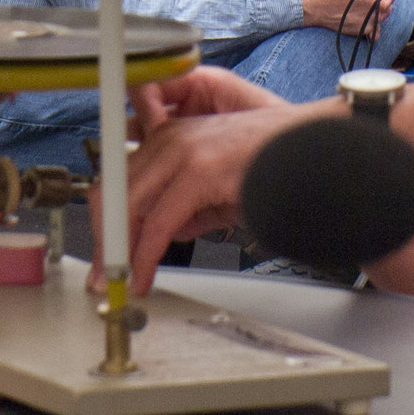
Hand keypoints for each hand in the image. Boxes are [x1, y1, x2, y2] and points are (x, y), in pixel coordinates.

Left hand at [115, 67, 306, 289]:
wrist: (310, 153)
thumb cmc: (270, 167)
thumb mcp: (213, 188)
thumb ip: (183, 207)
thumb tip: (159, 235)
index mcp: (170, 134)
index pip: (118, 177)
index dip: (105, 217)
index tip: (103, 251)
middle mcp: (170, 136)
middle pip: (114, 190)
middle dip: (104, 238)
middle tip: (103, 274)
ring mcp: (183, 150)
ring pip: (130, 206)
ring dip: (119, 250)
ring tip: (120, 280)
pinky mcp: (199, 170)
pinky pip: (159, 222)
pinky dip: (146, 254)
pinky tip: (143, 274)